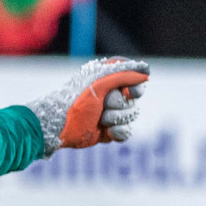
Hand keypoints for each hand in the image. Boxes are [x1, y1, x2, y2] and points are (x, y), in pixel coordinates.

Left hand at [26, 56, 148, 153]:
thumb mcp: (98, 83)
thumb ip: (122, 75)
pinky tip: (107, 131)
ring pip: (131, 116)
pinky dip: (119, 132)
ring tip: (100, 119)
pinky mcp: (108, 130)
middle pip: (134, 100)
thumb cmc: (75, 101)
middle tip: (104, 106)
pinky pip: (126, 131)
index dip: (135, 88)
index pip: (134, 79)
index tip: (130, 93)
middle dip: (121, 105)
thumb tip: (146, 72)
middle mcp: (110, 95)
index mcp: (106, 79)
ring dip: (117, 119)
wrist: (59, 127)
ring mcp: (110, 113)